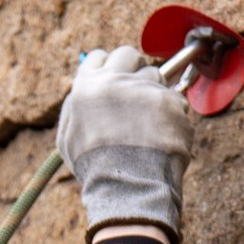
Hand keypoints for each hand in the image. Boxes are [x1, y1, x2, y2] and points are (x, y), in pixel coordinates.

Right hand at [56, 43, 197, 243]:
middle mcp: (114, 81)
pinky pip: (175, 99)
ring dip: (154, 95)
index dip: (110, 67)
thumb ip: (74, 109)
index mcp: (86, 88)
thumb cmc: (96, 169)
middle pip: (129, 55)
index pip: (99, 57)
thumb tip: (81, 87)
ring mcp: (143, 89)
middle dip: (135, 70)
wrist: (126, 188)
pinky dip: (172, 115)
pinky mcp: (169, 100)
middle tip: (137, 93)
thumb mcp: (69, 139)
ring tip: (149, 126)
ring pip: (155, 76)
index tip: (117, 78)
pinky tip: (163, 136)